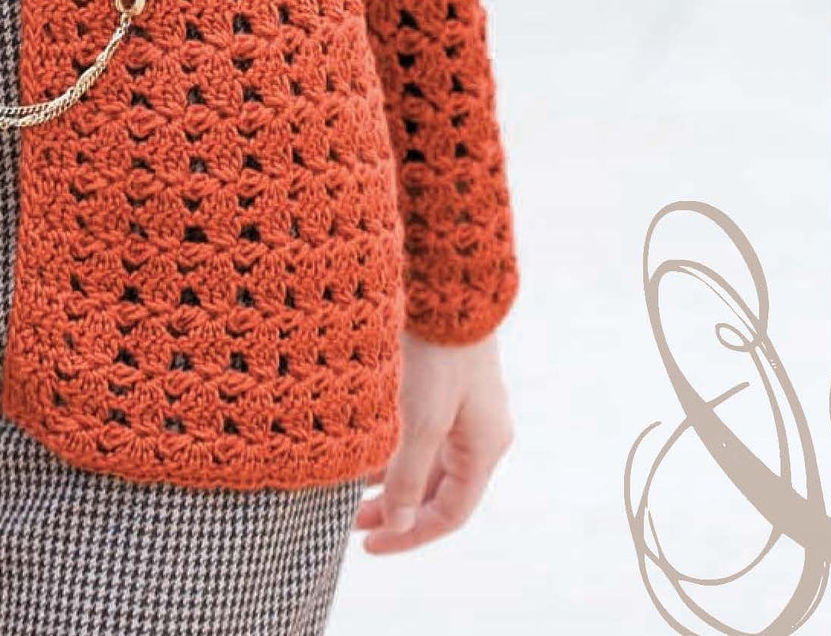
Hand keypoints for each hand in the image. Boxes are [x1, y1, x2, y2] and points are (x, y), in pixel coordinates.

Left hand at [355, 326, 513, 553]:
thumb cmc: (440, 352)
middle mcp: (477, 430)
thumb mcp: (420, 421)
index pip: (449, 513)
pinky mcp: (443, 381)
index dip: (410, 537)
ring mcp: (462, 405)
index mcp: (483, 447)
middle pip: (435, 488)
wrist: (449, 281)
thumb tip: (397, 526)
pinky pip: (417, 430)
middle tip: (350, 524)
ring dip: (388, 478)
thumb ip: (407, 477)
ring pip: (423, 458)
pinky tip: (360, 447)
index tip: (368, 548)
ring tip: (347, 490)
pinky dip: (391, 445)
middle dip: (395, 509)